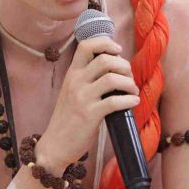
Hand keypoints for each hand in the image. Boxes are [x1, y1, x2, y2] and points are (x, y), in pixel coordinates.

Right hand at [36, 36, 139, 169]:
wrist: (55, 145)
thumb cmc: (69, 118)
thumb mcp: (73, 91)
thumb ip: (88, 77)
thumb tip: (115, 67)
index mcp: (72, 73)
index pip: (86, 45)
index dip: (106, 43)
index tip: (118, 50)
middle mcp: (76, 82)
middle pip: (105, 59)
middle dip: (124, 65)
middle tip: (129, 77)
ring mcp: (82, 98)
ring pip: (112, 78)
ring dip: (129, 83)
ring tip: (133, 91)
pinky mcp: (90, 115)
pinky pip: (115, 101)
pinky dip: (129, 100)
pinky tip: (133, 102)